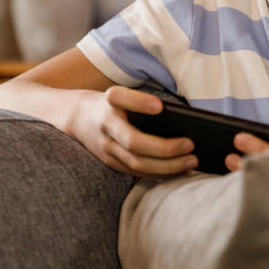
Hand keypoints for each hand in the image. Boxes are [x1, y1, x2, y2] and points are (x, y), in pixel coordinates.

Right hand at [70, 86, 197, 178]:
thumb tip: (178, 120)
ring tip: (192, 161)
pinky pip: (137, 172)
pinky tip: (181, 171)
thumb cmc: (110, 104)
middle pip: (134, 142)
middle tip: (190, 145)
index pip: (120, 98)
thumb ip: (140, 102)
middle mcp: (105, 125)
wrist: (76, 117)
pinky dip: (160, 174)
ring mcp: (106, 148)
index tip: (159, 106)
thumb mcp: (120, 94)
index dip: (139, 102)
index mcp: (109, 101)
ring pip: (137, 163)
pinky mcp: (110, 163)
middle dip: (164, 148)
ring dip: (167, 166)